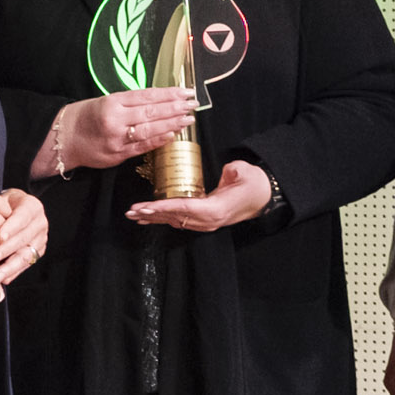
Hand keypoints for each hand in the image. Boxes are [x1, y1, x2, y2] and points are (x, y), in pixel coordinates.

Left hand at [0, 189, 48, 289]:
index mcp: (33, 207)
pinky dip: (12, 273)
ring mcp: (40, 239)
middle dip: (7, 250)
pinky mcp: (37, 253)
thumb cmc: (2, 206)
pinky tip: (3, 279)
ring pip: (25, 255)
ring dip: (9, 267)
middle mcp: (40, 223)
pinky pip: (25, 265)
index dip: (11, 228)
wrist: (13, 210)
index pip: (22, 217)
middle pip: (24, 239)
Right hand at [44, 90, 198, 173]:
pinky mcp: (118, 155)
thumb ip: (131, 102)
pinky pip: (142, 147)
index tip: (186, 91)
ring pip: (149, 130)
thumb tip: (160, 100)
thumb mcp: (106, 101)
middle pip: (151, 112)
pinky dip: (158, 140)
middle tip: (193, 103)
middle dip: (175, 108)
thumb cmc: (87, 117)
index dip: (169, 94)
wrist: (64, 139)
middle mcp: (115, 119)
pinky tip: (173, 134)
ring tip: (188, 119)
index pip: (147, 96)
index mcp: (113, 102)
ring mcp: (117, 138)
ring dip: (172, 124)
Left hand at [126, 159, 272, 233]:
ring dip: (154, 218)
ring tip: (134, 215)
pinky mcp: (204, 220)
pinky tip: (149, 217)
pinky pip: (179, 220)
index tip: (147, 207)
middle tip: (131, 211)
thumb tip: (226, 172)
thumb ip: (232, 172)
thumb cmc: (253, 182)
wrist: (262, 196)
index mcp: (216, 208)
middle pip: (175, 217)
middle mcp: (208, 219)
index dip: (165, 207)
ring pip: (175, 221)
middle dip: (152, 214)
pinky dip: (163, 218)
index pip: (185, 208)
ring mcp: (206, 222)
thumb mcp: (244, 172)